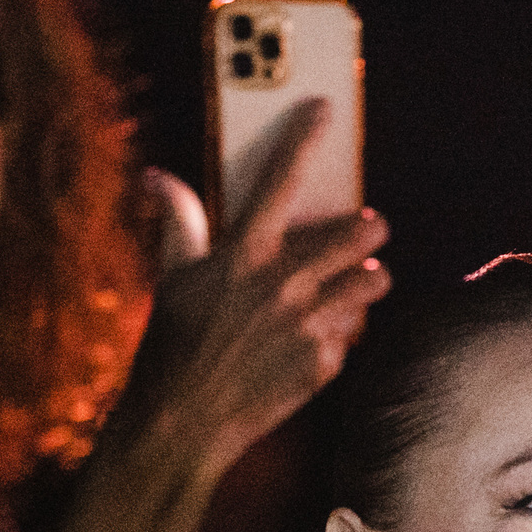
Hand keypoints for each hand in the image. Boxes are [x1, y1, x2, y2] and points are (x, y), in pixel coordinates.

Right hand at [122, 97, 390, 484]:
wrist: (183, 423)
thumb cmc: (171, 346)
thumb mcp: (173, 278)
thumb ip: (180, 222)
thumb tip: (158, 176)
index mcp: (243, 253)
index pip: (281, 177)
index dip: (305, 136)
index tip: (324, 108)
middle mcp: (284, 282)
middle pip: (361, 231)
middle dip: (371, 226)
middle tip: (368, 228)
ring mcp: (309, 323)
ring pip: (374, 280)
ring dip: (370, 276)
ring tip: (360, 280)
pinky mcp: (324, 361)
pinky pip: (352, 331)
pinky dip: (341, 330)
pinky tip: (318, 337)